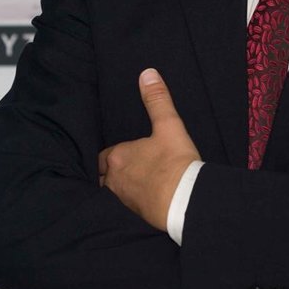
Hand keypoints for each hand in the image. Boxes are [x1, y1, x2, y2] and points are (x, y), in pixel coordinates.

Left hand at [98, 69, 200, 230]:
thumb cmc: (175, 162)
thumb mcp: (169, 125)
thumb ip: (157, 100)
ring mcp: (123, 200)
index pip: (103, 156)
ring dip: (120, 188)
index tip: (121, 154)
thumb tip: (147, 73)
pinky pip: (126, 208)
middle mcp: (114, 180)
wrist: (185, 200)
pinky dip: (131, 203)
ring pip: (113, 193)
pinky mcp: (135, 215)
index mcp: (119, 157)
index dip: (110, 155)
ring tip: (132, 186)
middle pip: (103, 177)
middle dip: (109, 174)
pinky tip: (143, 202)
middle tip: (124, 170)